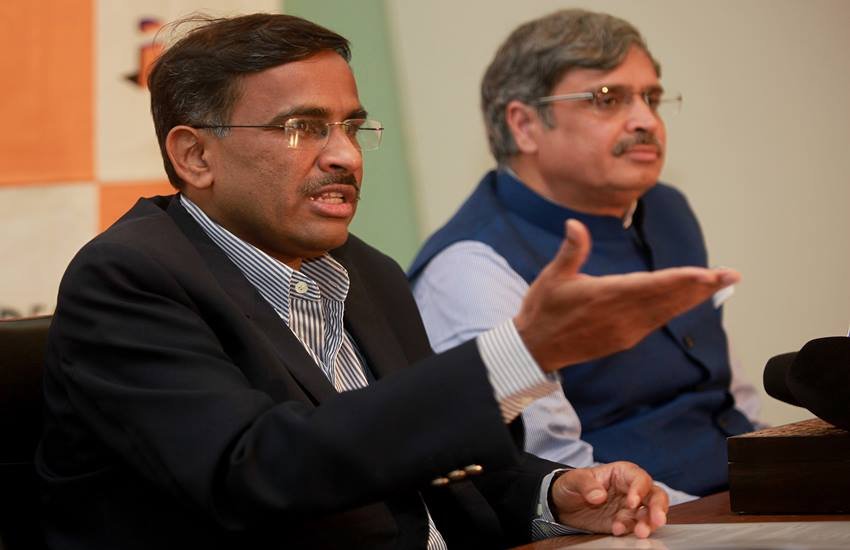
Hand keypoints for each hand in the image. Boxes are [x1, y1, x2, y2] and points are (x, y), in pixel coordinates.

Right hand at [515, 219, 739, 370]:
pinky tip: (689, 301)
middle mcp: (621, 315)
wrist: (535, 349)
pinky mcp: (625, 339)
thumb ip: (571, 251)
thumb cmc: (542, 309)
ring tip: (719, 284)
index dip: (682, 279)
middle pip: (668, 298)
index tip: (708, 274)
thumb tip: (574, 223)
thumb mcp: (552, 277)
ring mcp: (625, 330)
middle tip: (731, 275)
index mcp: (605, 295)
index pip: (651, 285)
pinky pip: (657, 321)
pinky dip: (676, 309)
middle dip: (701, 286)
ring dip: (694, 297)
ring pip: (667, 311)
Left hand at [551, 461, 667, 537]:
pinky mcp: (624, 523)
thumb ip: (585, 484)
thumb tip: (599, 495)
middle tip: (657, 521)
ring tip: (640, 533)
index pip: (639, 478)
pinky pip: (633, 527)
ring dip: (648, 524)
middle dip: (658, 508)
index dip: (639, 490)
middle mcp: (630, 490)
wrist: (562, 505)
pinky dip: (629, 531)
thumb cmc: (571, 485)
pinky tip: (617, 531)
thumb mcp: (573, 479)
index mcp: (622, 473)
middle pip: (654, 496)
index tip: (632, 502)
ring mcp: (629, 508)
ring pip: (648, 514)